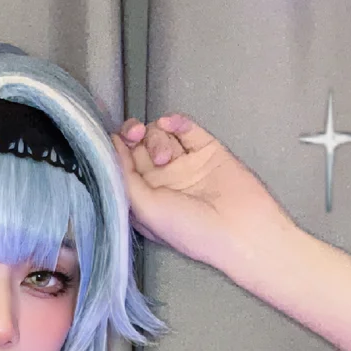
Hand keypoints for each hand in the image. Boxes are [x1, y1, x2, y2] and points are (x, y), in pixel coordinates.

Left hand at [112, 114, 294, 273]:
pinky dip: (176, 121)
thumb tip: (111, 147)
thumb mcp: (145, 210)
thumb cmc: (190, 229)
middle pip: (138, 146)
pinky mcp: (206, 149)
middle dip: (133, 136)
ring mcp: (184, 163)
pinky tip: (172, 125)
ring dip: (156, 136)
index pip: (122, 165)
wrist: (240, 227)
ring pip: (159, 134)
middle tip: (136, 136)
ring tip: (166, 157)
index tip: (115, 142)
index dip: (116, 150)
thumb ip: (125, 178)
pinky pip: (185, 127)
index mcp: (144, 198)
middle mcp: (162, 180)